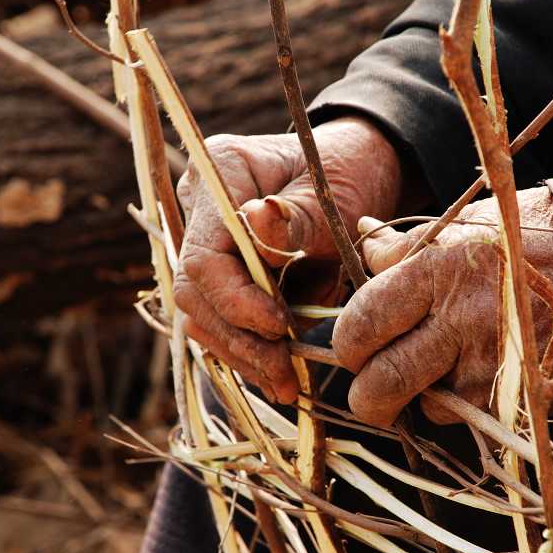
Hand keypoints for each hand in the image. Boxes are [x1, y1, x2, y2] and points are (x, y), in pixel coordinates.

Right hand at [174, 117, 401, 402]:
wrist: (358, 170)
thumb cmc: (349, 172)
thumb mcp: (333, 194)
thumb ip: (298, 216)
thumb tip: (256, 220)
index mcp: (219, 173)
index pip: (203, 256)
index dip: (236, 301)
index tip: (279, 326)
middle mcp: (199, 208)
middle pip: (195, 294)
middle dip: (239, 340)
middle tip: (285, 375)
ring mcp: (206, 243)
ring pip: (204, 315)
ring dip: (244, 353)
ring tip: (287, 382)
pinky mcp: (222, 273)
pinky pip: (224, 320)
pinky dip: (252, 349)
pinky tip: (280, 374)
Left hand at [332, 186, 552, 426]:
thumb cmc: (519, 239)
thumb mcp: (455, 229)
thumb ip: (398, 247)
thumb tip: (359, 238)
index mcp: (432, 273)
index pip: (361, 325)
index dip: (348, 345)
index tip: (354, 347)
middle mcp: (458, 321)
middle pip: (381, 386)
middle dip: (367, 397)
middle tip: (372, 386)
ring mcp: (492, 364)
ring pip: (426, 408)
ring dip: (424, 397)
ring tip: (445, 364)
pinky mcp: (521, 395)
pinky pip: (470, 417)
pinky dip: (463, 404)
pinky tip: (476, 371)